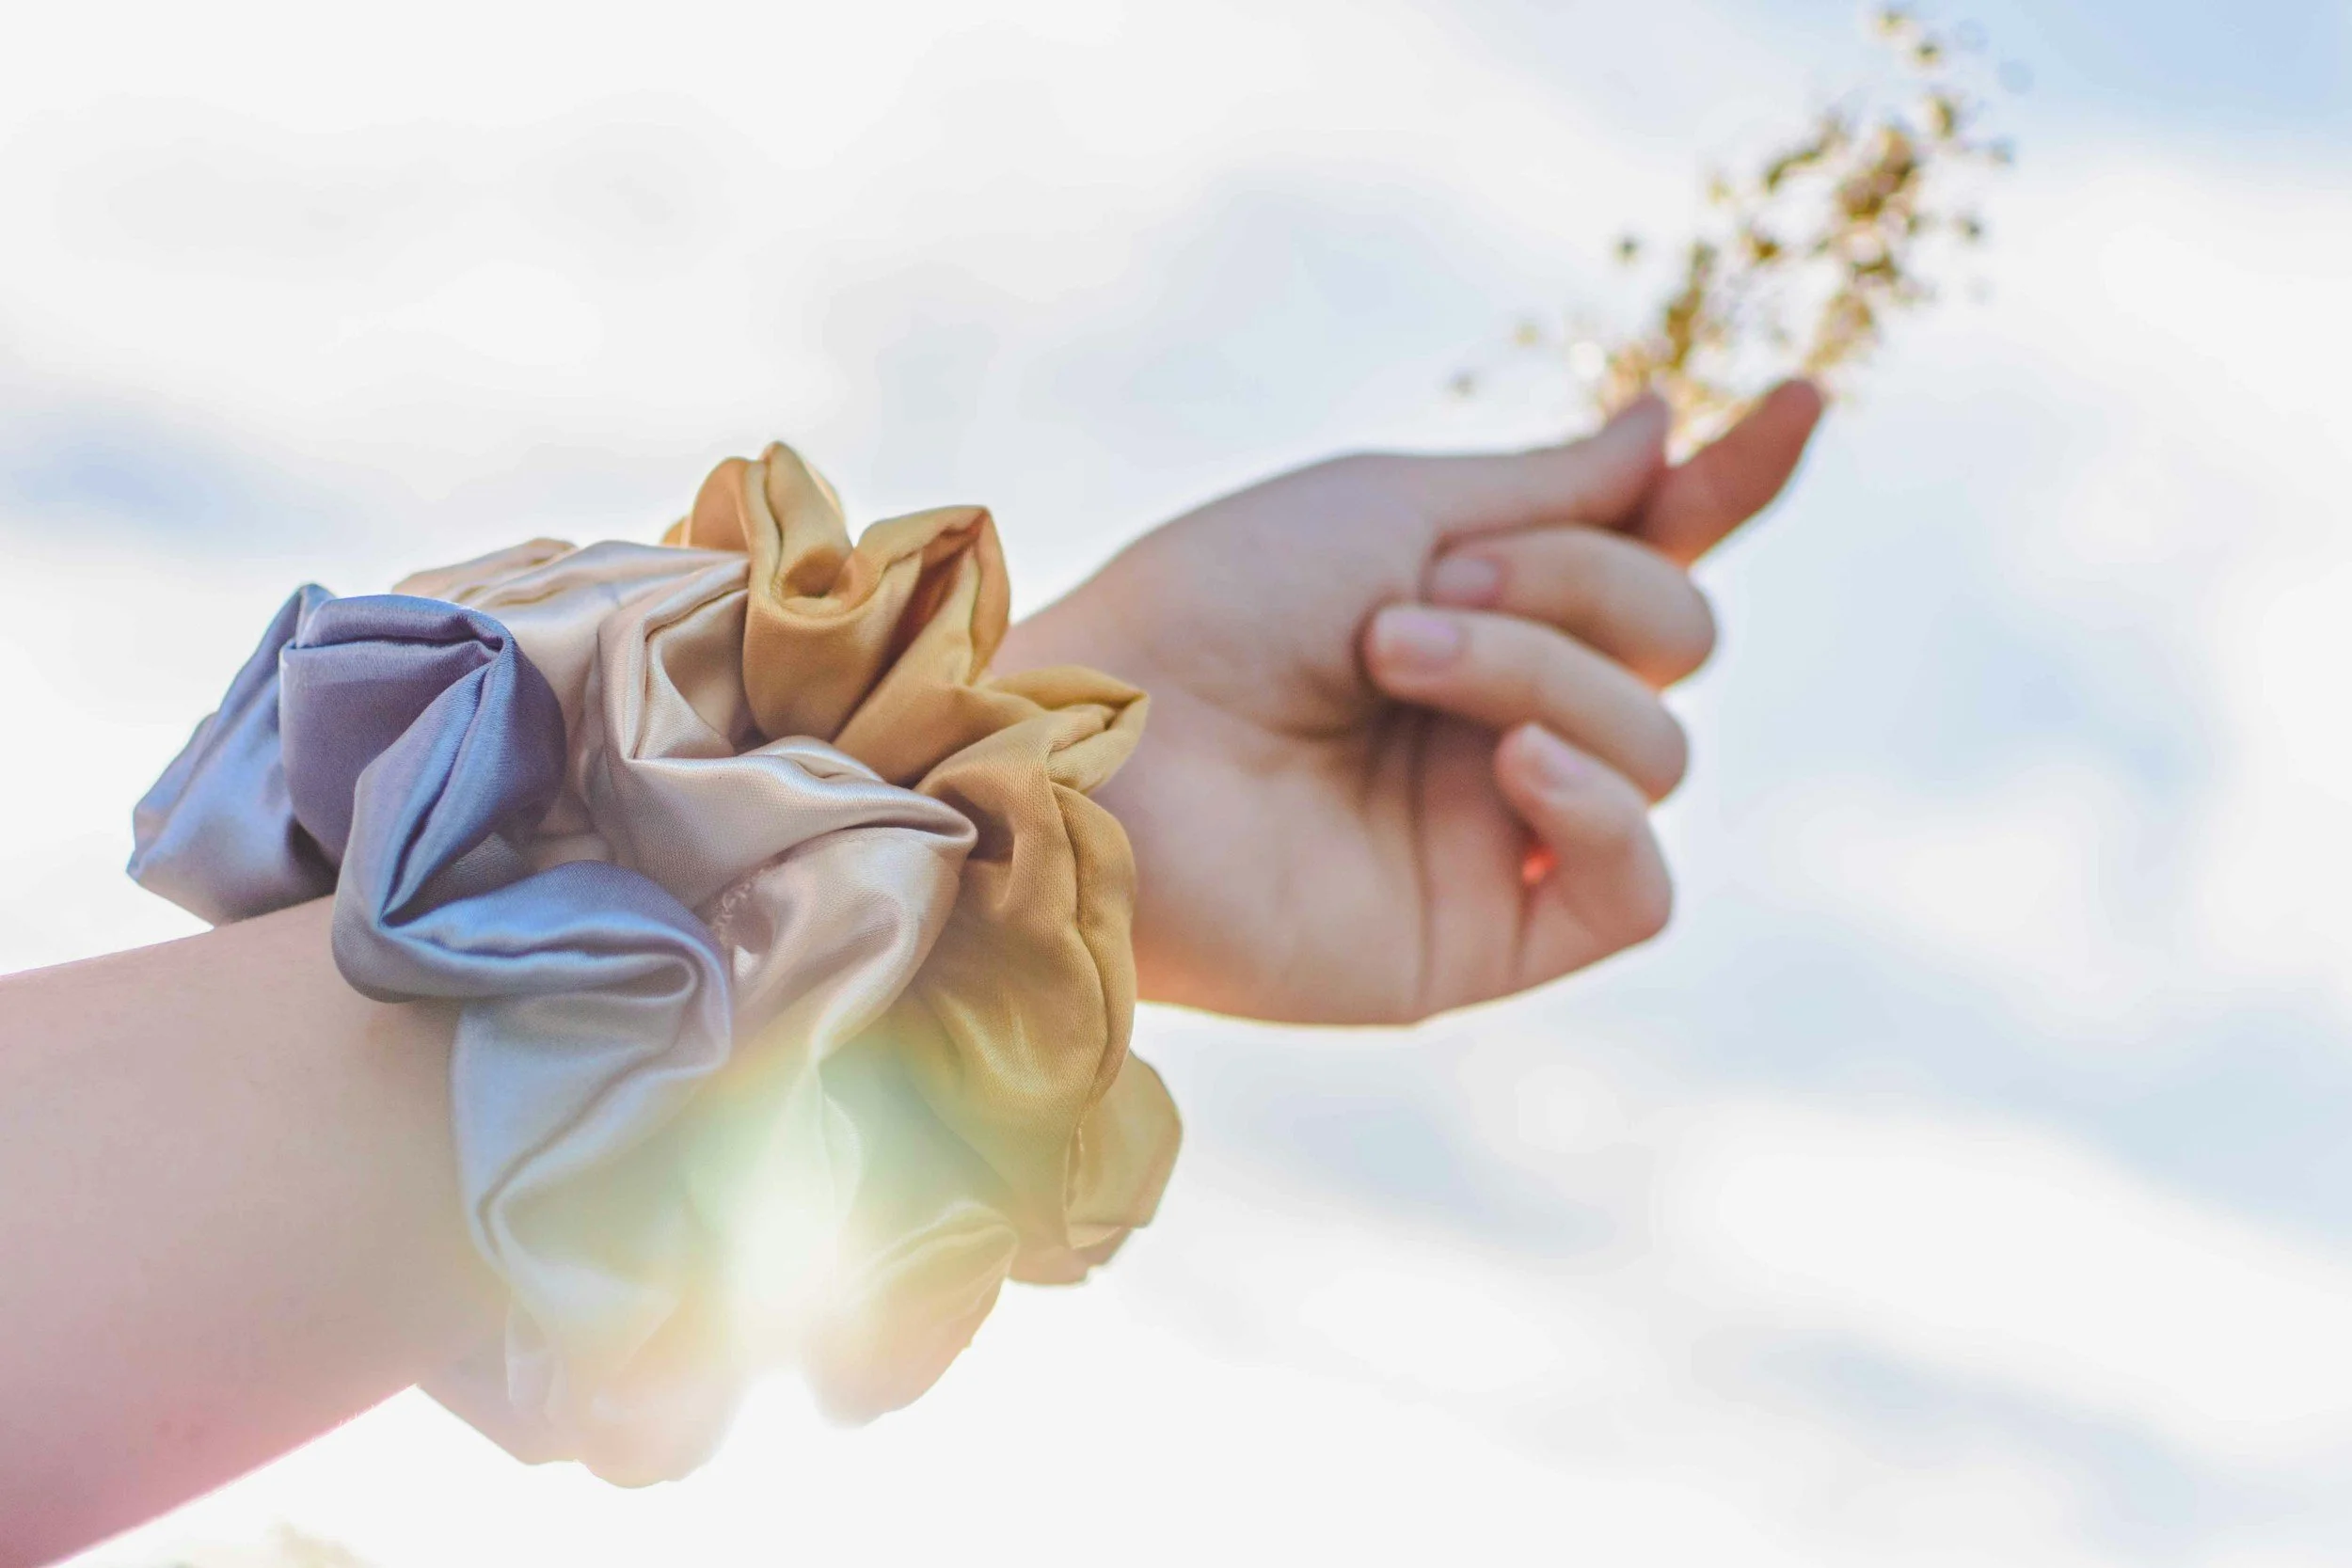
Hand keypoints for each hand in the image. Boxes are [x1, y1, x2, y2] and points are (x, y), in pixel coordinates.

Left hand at [998, 383, 1823, 1023]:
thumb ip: (1547, 487)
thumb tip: (1668, 427)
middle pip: (1674, 637)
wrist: (1098, 746)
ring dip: (1541, 676)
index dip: (1734, 487)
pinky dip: (1600, 809)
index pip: (1652, 552)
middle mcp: (1507, 718)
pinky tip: (1515, 772)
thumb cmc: (1209, 609)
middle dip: (1576, 585)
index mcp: (1485, 608)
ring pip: (1658, 745)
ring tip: (1395, 659)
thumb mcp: (1386, 505)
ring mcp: (1502, 830)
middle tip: (1422, 589)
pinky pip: (1640, 887)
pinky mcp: (1489, 936)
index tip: (1808, 401)